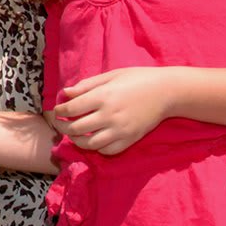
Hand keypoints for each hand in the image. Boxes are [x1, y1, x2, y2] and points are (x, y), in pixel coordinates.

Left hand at [50, 67, 175, 154]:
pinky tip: (94, 139)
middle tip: (60, 123)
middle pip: (76, 129)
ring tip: (74, 134)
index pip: (71, 109)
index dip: (59, 110)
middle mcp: (109, 115)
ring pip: (89, 144)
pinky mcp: (130, 139)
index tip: (58, 109)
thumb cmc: (137, 79)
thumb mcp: (110, 75)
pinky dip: (97, 148)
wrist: (167, 92)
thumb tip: (65, 93)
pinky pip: (108, 150)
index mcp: (103, 97)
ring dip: (77, 140)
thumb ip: (86, 85)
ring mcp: (120, 130)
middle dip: (63, 127)